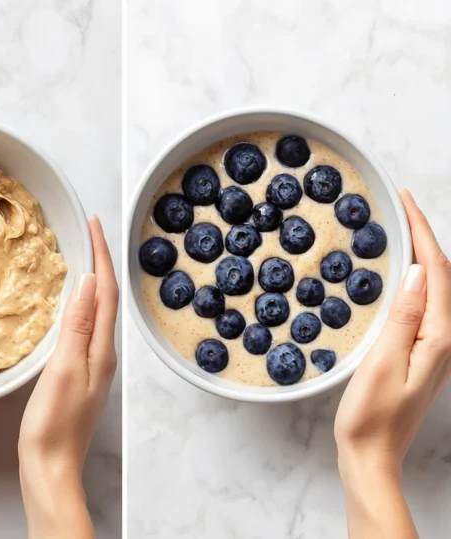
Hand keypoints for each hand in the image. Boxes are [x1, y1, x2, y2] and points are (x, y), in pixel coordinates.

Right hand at [18, 217, 117, 538]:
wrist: (50, 467)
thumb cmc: (53, 424)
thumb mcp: (64, 369)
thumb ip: (76, 326)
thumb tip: (88, 283)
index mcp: (101, 351)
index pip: (106, 292)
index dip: (102, 255)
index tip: (95, 223)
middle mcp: (102, 355)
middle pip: (106, 298)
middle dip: (100, 262)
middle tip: (89, 231)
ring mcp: (91, 367)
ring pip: (96, 313)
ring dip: (91, 282)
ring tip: (82, 257)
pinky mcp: (77, 376)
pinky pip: (83, 329)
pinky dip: (79, 306)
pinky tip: (69, 306)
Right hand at [334, 190, 449, 537]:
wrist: (371, 456)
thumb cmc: (371, 416)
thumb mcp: (383, 362)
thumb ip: (404, 316)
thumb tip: (420, 272)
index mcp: (439, 338)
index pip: (438, 272)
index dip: (423, 232)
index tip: (405, 202)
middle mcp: (445, 340)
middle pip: (443, 276)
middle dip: (426, 237)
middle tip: (402, 206)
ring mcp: (436, 348)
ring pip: (437, 289)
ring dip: (423, 257)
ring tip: (401, 231)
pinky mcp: (423, 354)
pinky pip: (425, 306)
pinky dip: (417, 280)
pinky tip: (401, 276)